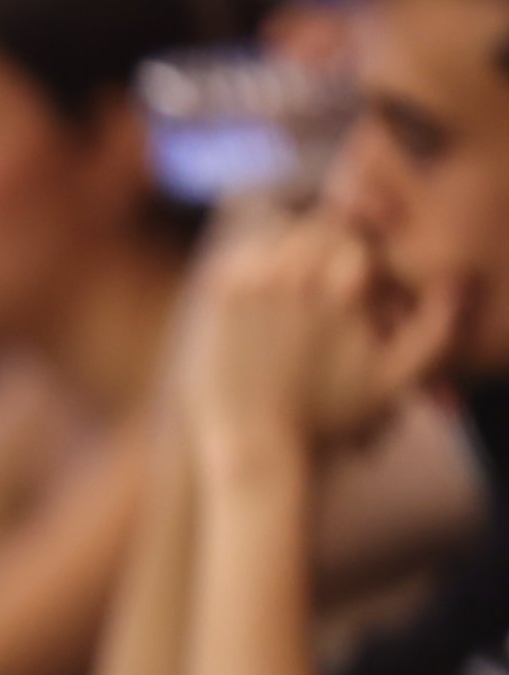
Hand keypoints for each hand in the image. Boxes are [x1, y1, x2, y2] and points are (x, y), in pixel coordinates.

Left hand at [190, 214, 463, 464]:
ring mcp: (258, 281)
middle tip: (319, 271)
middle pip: (318, 231)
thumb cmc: (328, 418)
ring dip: (288, 251)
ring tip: (292, 281)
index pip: (357, 242)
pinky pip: (239, 258)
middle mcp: (302, 275)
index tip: (347, 281)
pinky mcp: (221, 294)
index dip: (354, 258)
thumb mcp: (394, 381)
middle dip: (323, 248)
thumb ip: (435, 332)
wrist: (256, 443)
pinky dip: (250, 266)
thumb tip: (454, 284)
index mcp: (348, 287)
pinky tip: (258, 290)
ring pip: (278, 238)